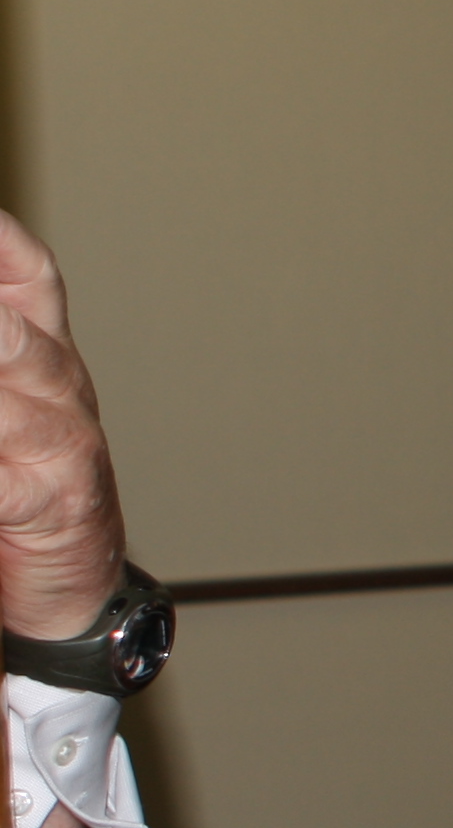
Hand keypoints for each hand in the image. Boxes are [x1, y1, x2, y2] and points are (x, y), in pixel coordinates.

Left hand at [0, 209, 121, 641]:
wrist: (70, 583)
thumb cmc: (19, 489)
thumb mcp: (6, 409)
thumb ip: (2, 354)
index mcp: (44, 356)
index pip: (31, 277)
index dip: (6, 243)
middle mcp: (61, 391)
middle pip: (22, 333)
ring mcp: (65, 446)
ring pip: (23, 398)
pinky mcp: (55, 503)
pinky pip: (10, 481)